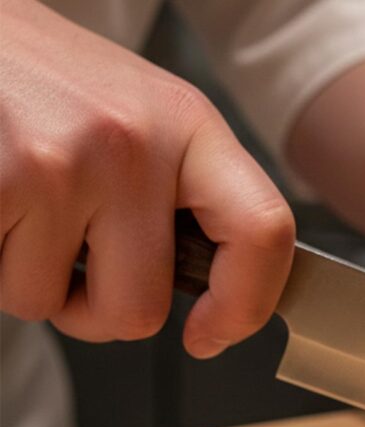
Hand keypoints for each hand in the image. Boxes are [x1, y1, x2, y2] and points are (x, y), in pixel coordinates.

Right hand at [0, 0, 293, 357]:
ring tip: (20, 206)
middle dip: (95, 310)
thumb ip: (181, 193)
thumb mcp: (141, 115)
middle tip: (72, 261)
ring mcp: (59, 164)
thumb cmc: (46, 78)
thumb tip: (213, 292)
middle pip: (139, 309)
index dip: (245, 306)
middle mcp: (133, 145)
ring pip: (47, 303)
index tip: (211, 333)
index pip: (263, 232)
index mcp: (188, 125)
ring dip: (28, 277)